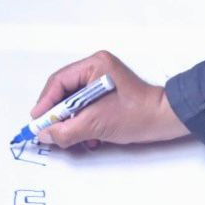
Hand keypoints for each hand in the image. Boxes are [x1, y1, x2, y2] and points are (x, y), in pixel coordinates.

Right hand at [30, 50, 188, 147]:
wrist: (167, 120)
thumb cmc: (137, 115)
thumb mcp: (97, 124)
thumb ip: (67, 130)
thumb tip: (45, 135)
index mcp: (95, 65)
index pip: (59, 82)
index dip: (45, 103)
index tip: (37, 121)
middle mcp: (97, 69)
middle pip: (65, 92)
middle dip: (59, 116)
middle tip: (49, 133)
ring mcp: (103, 82)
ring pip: (74, 103)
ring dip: (72, 124)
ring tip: (75, 140)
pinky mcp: (108, 96)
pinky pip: (86, 109)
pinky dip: (84, 125)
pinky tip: (90, 139)